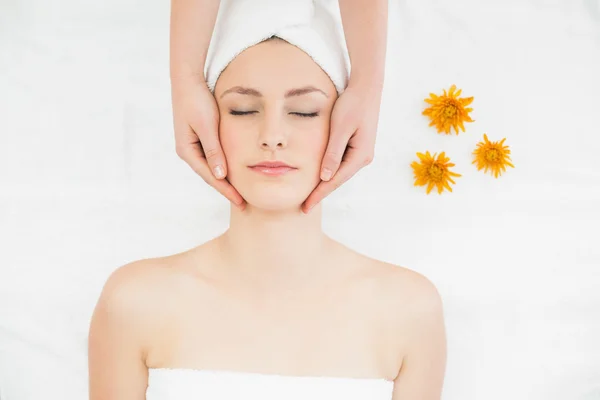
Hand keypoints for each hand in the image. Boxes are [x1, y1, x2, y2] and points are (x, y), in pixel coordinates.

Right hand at [171, 76, 245, 209]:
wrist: (187, 80)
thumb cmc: (197, 101)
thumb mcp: (207, 126)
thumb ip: (214, 150)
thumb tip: (220, 175)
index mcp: (187, 150)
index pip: (210, 176)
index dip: (226, 190)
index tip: (240, 201)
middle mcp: (188, 151)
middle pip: (211, 175)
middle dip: (226, 189)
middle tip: (244, 203)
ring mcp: (193, 145)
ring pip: (212, 167)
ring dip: (226, 180)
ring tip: (242, 192)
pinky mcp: (200, 138)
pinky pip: (213, 157)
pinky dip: (224, 166)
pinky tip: (234, 171)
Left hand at [302, 83, 382, 212]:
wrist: (366, 87)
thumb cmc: (352, 104)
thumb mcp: (340, 128)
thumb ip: (333, 153)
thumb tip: (325, 177)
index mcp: (360, 156)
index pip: (335, 181)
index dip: (319, 195)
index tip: (306, 207)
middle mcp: (362, 158)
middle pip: (337, 181)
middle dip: (320, 194)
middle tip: (303, 208)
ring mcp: (360, 153)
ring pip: (339, 174)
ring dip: (324, 185)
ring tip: (308, 197)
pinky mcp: (356, 147)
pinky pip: (340, 164)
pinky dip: (328, 172)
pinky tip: (319, 178)